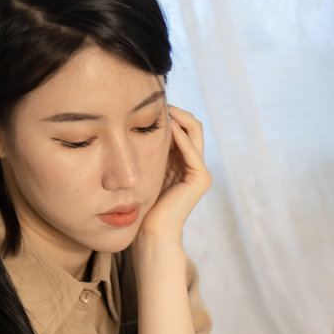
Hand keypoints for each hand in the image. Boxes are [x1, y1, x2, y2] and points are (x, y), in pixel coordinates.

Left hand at [137, 105, 211, 243]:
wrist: (151, 232)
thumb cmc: (142, 204)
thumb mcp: (144, 168)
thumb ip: (146, 148)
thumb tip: (133, 120)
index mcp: (181, 159)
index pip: (181, 125)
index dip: (168, 112)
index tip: (147, 103)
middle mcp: (193, 162)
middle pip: (191, 123)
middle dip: (174, 110)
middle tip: (155, 101)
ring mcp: (200, 170)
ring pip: (194, 129)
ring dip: (178, 116)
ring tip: (160, 109)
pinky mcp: (200, 178)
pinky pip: (191, 149)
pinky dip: (180, 136)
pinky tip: (165, 127)